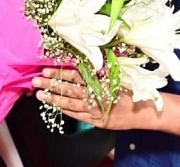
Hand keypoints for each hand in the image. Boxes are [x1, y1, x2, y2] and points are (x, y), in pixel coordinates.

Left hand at [33, 68, 151, 130]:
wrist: (143, 110)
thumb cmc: (131, 89)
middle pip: (69, 89)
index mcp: (99, 81)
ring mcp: (95, 109)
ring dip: (54, 99)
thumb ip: (101, 68)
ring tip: (40, 95)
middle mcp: (95, 95)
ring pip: (70, 104)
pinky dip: (66, 111)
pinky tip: (56, 107)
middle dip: (51, 84)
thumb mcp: (117, 74)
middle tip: (36, 81)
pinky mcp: (97, 120)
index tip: (47, 69)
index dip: (60, 73)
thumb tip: (87, 59)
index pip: (76, 76)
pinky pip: (78, 116)